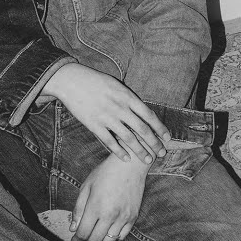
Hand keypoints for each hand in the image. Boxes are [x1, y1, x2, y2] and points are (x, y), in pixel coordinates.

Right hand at [41, 63, 170, 162]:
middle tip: (162, 153)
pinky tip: (126, 159)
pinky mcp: (94, 124)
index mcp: (127, 96)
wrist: (72, 81)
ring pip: (128, 138)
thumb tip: (142, 111)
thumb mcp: (117, 85)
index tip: (167, 137)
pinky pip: (110, 141)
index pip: (149, 115)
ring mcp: (107, 117)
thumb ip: (129, 98)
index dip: (160, 128)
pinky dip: (119, 151)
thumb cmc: (96, 82)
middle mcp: (120, 108)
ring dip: (140, 151)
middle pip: (142, 129)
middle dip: (154, 143)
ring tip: (148, 160)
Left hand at [70, 154, 147, 240]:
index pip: (83, 232)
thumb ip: (78, 209)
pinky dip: (113, 237)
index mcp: (95, 207)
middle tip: (83, 236)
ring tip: (95, 233)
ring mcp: (123, 217)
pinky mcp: (133, 217)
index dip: (77, 239)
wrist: (130, 166)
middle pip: (95, 240)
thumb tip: (73, 229)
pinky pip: (122, 236)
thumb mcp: (86, 187)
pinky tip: (108, 229)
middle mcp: (110, 215)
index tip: (74, 239)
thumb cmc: (105, 173)